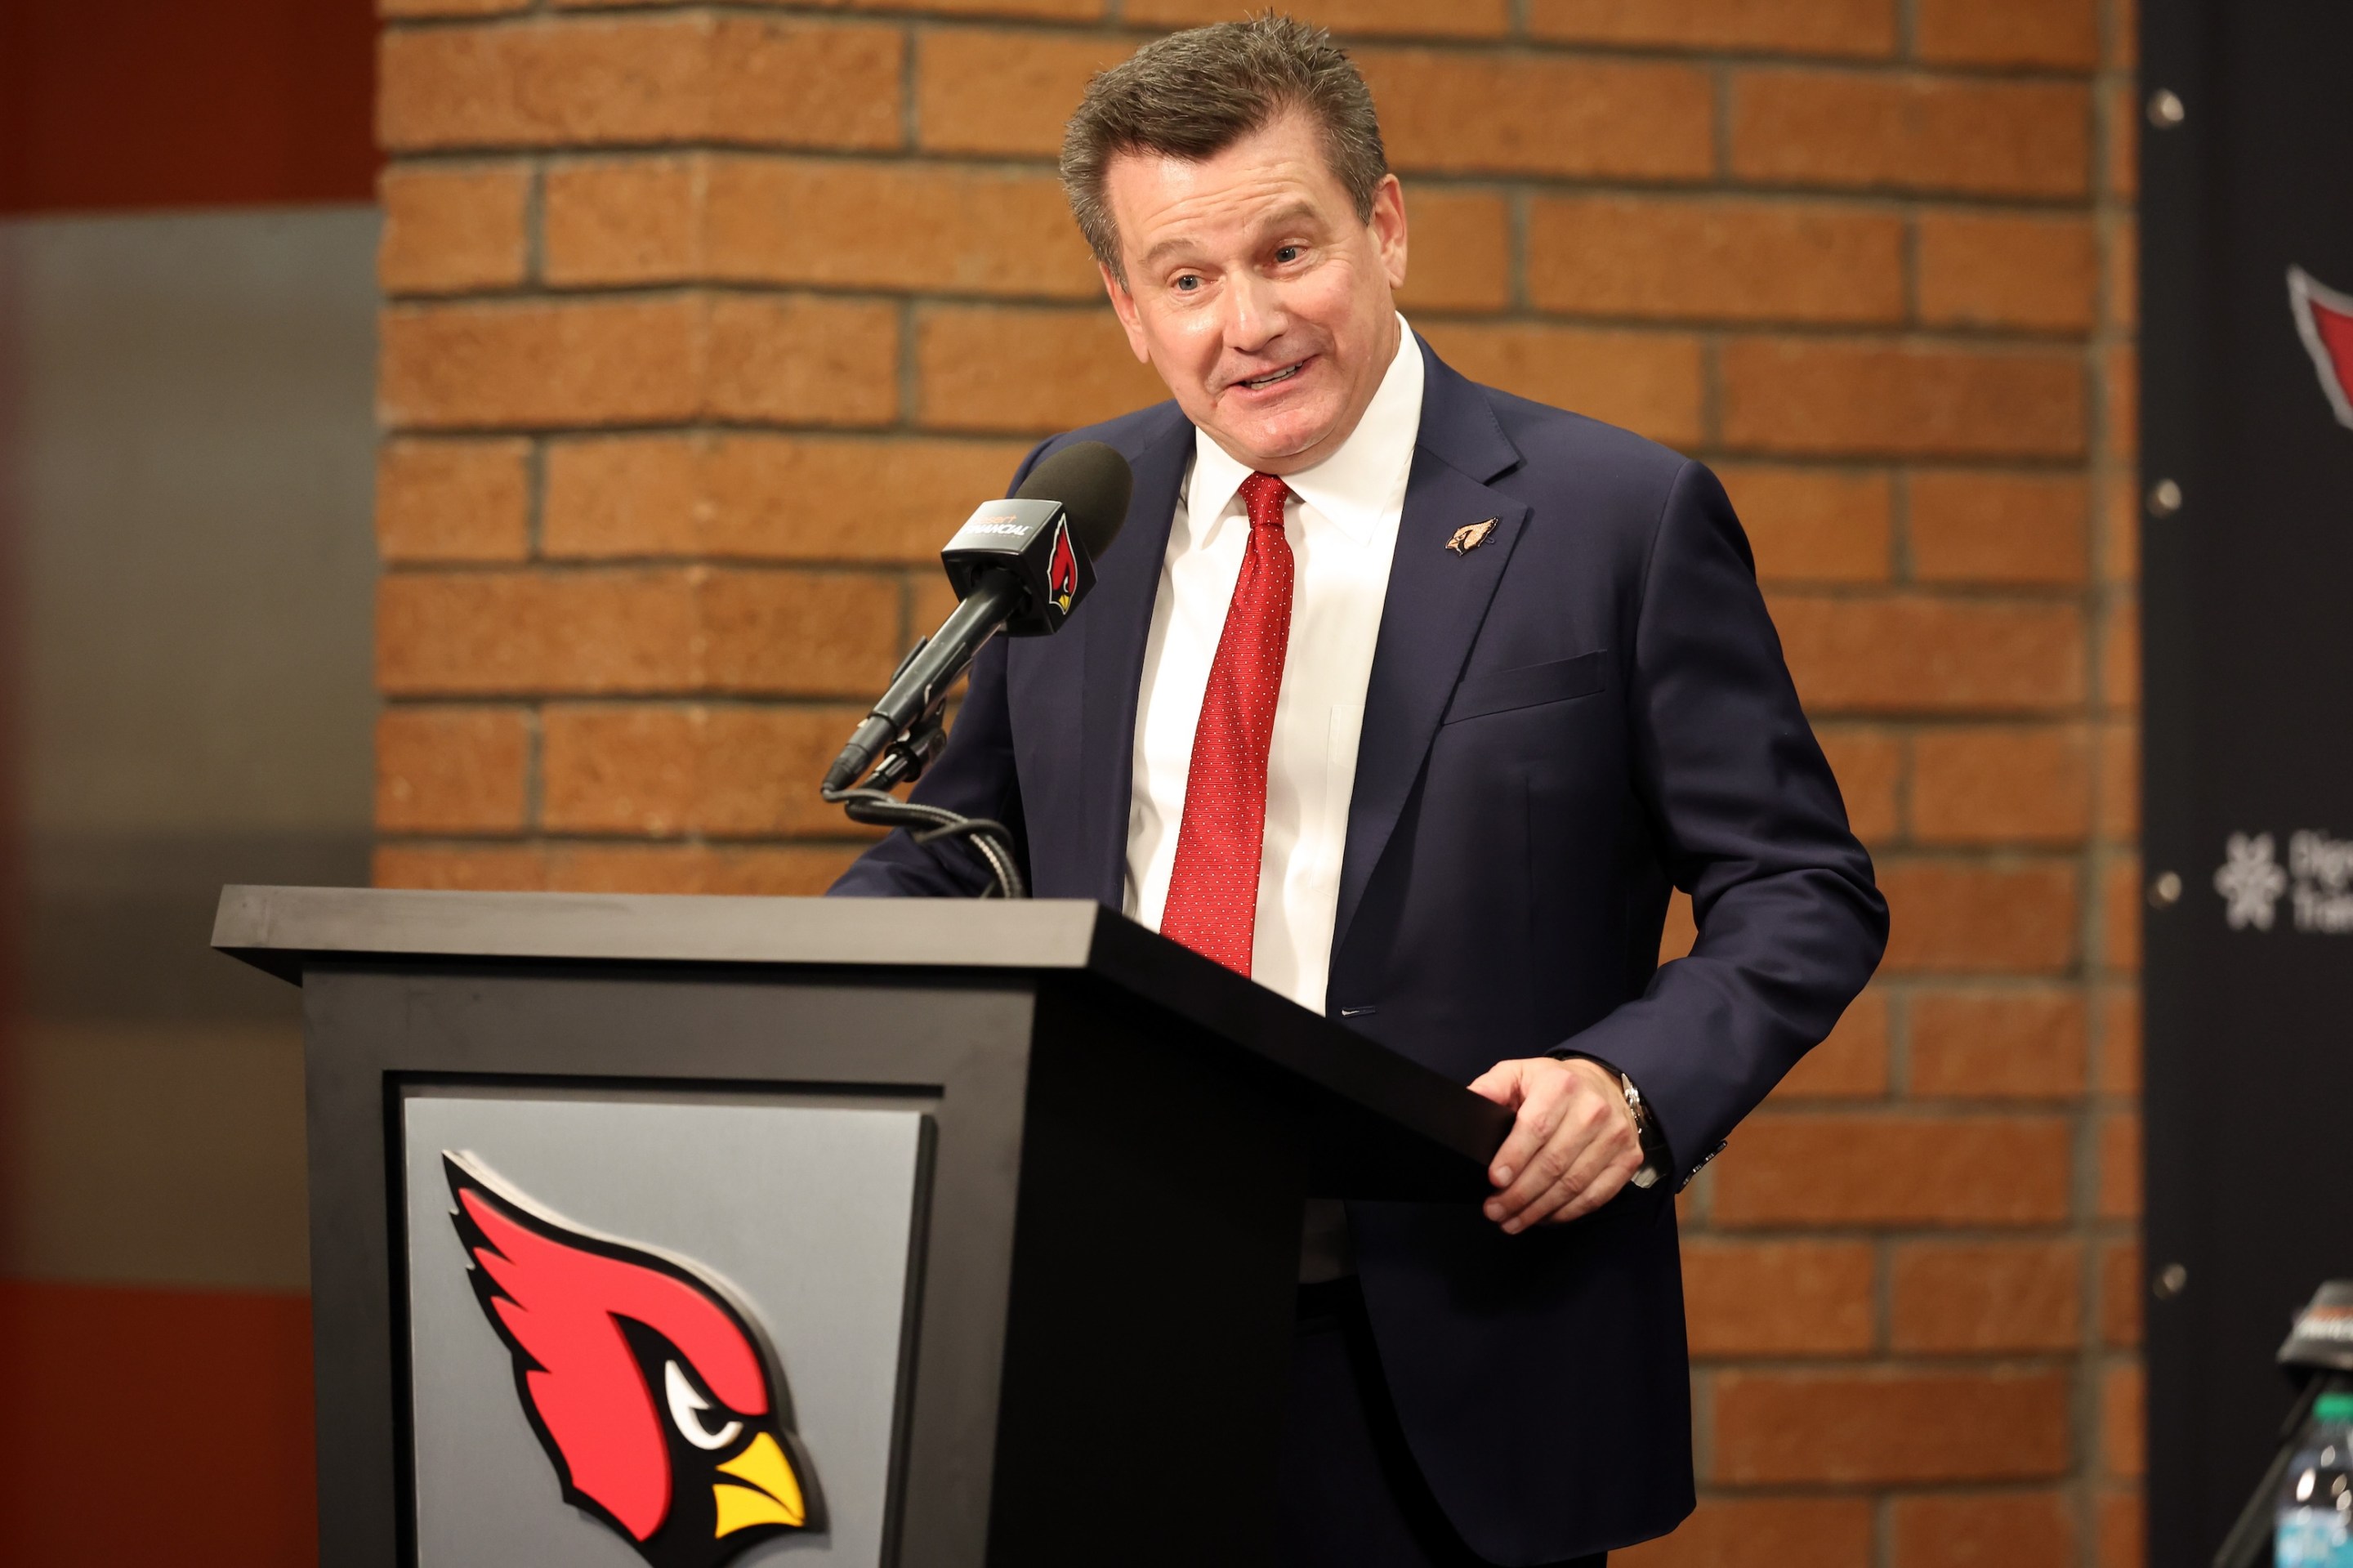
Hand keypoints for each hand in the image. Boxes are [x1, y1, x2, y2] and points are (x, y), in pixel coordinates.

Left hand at [1467, 1056, 1644, 1232]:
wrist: (1603, 1084)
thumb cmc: (1553, 1085)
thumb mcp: (1518, 1074)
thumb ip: (1491, 1087)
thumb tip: (1467, 1103)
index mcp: (1561, 1086)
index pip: (1536, 1127)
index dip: (1514, 1157)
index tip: (1494, 1180)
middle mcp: (1593, 1110)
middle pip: (1553, 1163)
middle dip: (1519, 1194)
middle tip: (1494, 1211)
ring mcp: (1615, 1136)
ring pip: (1574, 1184)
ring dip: (1539, 1210)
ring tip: (1512, 1221)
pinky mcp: (1628, 1158)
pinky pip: (1596, 1196)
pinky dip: (1567, 1213)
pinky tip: (1543, 1217)